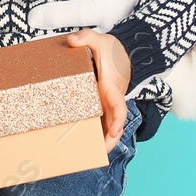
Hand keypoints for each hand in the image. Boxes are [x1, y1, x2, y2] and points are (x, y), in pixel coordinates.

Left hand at [66, 29, 130, 152]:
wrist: (124, 55)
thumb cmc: (112, 50)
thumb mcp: (100, 40)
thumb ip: (86, 38)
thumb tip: (71, 41)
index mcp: (112, 88)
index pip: (119, 107)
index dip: (118, 120)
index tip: (115, 131)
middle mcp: (112, 101)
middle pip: (114, 125)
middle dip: (110, 141)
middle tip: (100, 154)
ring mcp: (107, 106)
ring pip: (107, 128)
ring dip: (101, 142)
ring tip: (88, 158)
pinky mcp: (102, 106)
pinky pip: (100, 122)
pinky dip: (95, 135)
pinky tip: (83, 146)